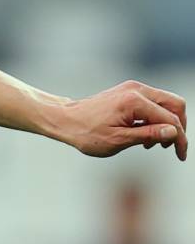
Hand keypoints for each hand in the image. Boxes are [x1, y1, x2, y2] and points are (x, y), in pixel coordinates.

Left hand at [55, 80, 186, 160]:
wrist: (64, 119)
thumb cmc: (86, 132)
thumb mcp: (118, 140)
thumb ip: (148, 135)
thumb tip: (174, 132)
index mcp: (134, 101)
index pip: (170, 119)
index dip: (180, 139)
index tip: (180, 155)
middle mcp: (136, 89)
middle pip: (175, 104)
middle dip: (179, 126)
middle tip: (172, 147)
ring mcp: (132, 88)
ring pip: (165, 102)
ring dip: (167, 123)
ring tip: (154, 144)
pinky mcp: (128, 91)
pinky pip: (153, 102)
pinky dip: (156, 118)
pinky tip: (145, 135)